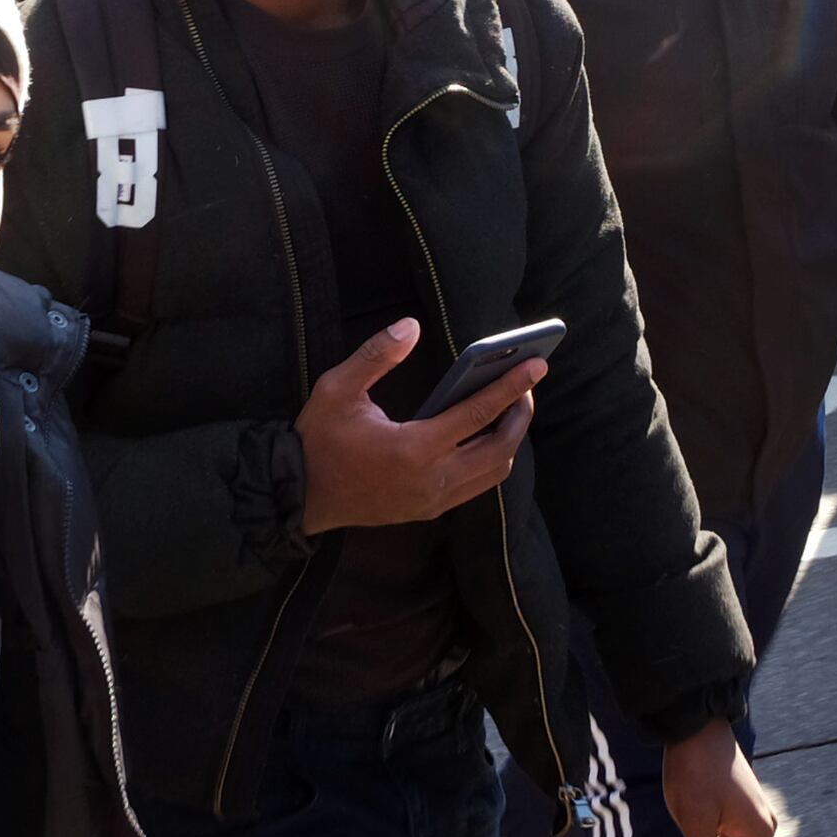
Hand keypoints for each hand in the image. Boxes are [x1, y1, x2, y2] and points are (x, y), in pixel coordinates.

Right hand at [296, 321, 539, 534]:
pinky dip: (490, 461)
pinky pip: (476, 487)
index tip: (538, 366)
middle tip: (527, 386)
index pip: (478, 413)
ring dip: (509, 441)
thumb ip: (376, 356)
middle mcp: (432, 480)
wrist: (299, 496)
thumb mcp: (337, 389)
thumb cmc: (318, 439)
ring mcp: (433, 500)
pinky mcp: (428, 510)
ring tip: (510, 410)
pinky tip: (484, 437)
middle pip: (500, 449)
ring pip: (494, 473)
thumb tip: (411, 326)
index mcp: (414, 448)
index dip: (511, 386)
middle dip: (521, 416)